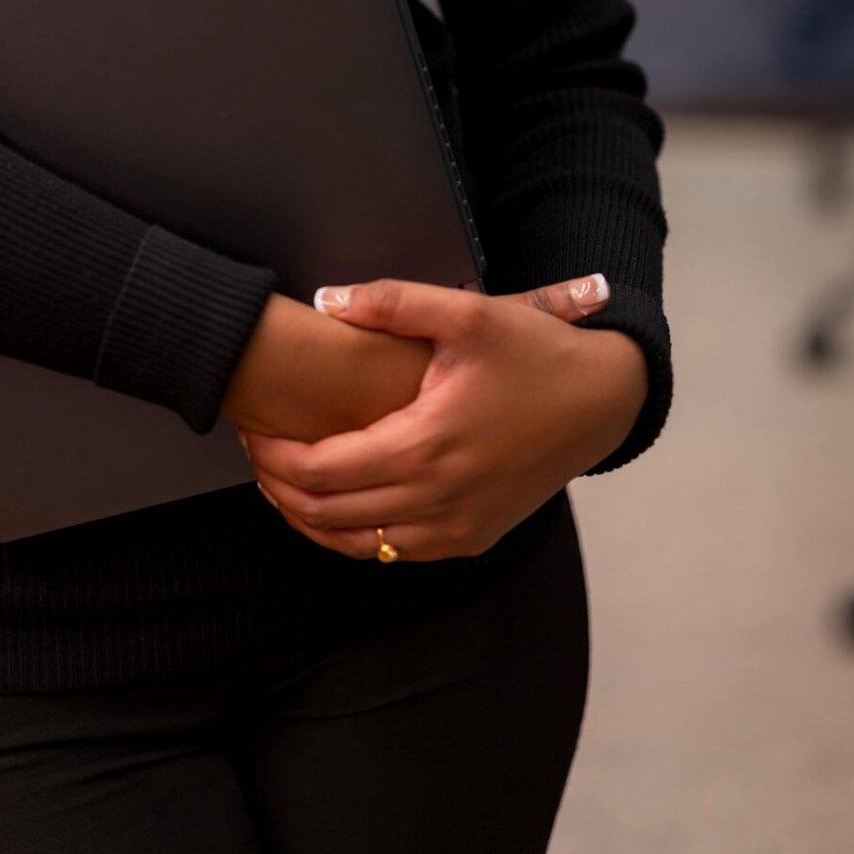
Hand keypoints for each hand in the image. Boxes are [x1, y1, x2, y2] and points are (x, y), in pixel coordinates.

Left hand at [241, 274, 648, 562]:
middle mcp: (439, 501)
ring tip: (282, 476)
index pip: (320, 472)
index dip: (273, 456)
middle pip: (327, 515)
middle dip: (280, 486)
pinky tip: (336, 499)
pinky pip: (394, 552)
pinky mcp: (471, 538)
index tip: (250, 428)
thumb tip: (325, 301)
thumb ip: (392, 302)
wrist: (602, 402)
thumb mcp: (468, 312)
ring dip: (311, 517)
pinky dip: (353, 534)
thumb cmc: (535, 354)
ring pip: (358, 545)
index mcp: (427, 446)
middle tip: (255, 448)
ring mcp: (457, 528)